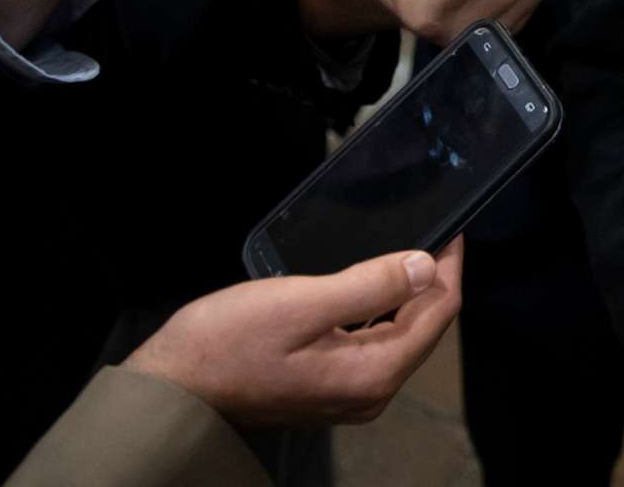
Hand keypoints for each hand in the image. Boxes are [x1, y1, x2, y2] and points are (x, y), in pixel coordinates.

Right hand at [125, 238, 461, 426]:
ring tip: (408, 249)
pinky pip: (373, 345)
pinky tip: (371, 286)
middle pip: (424, 328)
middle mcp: (369, 394)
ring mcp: (348, 396)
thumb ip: (369, 285)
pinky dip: (381, 312)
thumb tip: (427, 267)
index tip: (452, 227)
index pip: (438, 315)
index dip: (449, 266)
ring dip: (408, 294)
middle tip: (434, 231)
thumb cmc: (226, 343)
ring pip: (400, 337)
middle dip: (433, 280)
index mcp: (371, 375)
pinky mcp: (327, 389)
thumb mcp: (301, 302)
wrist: (172, 389)